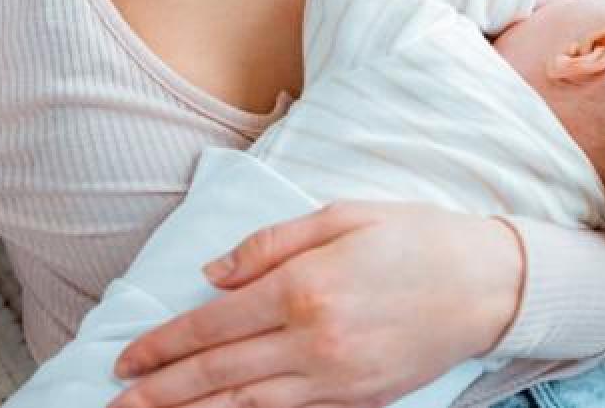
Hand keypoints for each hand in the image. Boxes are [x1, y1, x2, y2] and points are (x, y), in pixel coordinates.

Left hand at [107, 201, 524, 407]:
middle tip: (115, 404)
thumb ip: (270, 243)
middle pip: (218, 375)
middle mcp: (313, 341)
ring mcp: (336, 380)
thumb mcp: (343, 215)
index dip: (164, 344)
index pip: (212, 324)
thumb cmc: (417, 239)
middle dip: (160, 392)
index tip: (126, 359)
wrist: (489, 285)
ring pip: (244, 407)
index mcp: (305, 287)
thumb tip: (212, 274)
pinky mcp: (358, 402)